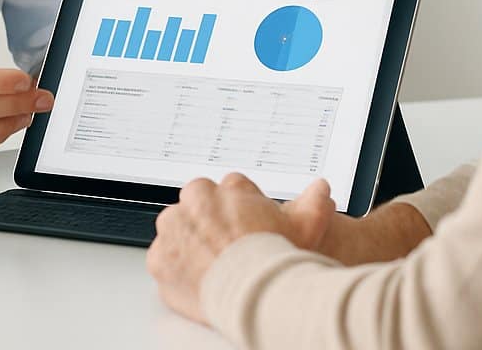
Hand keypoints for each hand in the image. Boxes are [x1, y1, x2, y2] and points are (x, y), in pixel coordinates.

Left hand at [146, 174, 334, 323]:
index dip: (233, 214)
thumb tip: (321, 189)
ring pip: (177, 233)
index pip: (221, 193)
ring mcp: (172, 231)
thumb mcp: (304, 227)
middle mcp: (190, 203)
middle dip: (207, 226)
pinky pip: (164, 260)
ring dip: (189, 245)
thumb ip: (313, 203)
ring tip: (214, 266)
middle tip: (227, 250)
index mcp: (219, 188)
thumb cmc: (276, 258)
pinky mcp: (159, 259)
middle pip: (195, 210)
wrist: (255, 292)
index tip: (241, 230)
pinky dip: (176, 269)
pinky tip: (199, 278)